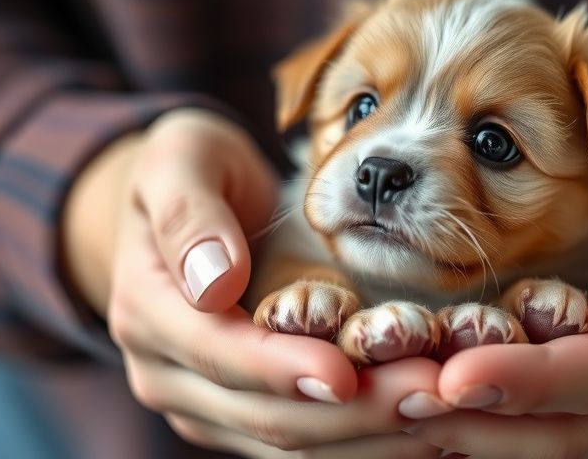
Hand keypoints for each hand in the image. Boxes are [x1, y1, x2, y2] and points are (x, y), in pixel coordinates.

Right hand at [63, 109, 443, 456]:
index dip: (283, 368)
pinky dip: (364, 441)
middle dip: (351, 412)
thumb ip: (189, 212)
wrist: (187, 205)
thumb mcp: (180, 159)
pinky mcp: (241, 419)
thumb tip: (213, 282)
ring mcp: (204, 405)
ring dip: (369, 437)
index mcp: (146, 311)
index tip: (347, 372)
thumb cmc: (192, 169)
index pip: (219, 354)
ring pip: (290, 447)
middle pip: (264, 414)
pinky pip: (306, 446)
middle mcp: (166, 374)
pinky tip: (424, 428)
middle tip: (431, 393)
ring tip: (441, 413)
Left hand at [402, 141, 587, 457]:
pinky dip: (494, 434)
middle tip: (403, 403)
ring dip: (478, 437)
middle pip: (570, 428)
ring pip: (555, 446)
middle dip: (482, 421)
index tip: (454, 375)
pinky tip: (438, 419)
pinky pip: (554, 439)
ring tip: (405, 412)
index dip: (526, 381)